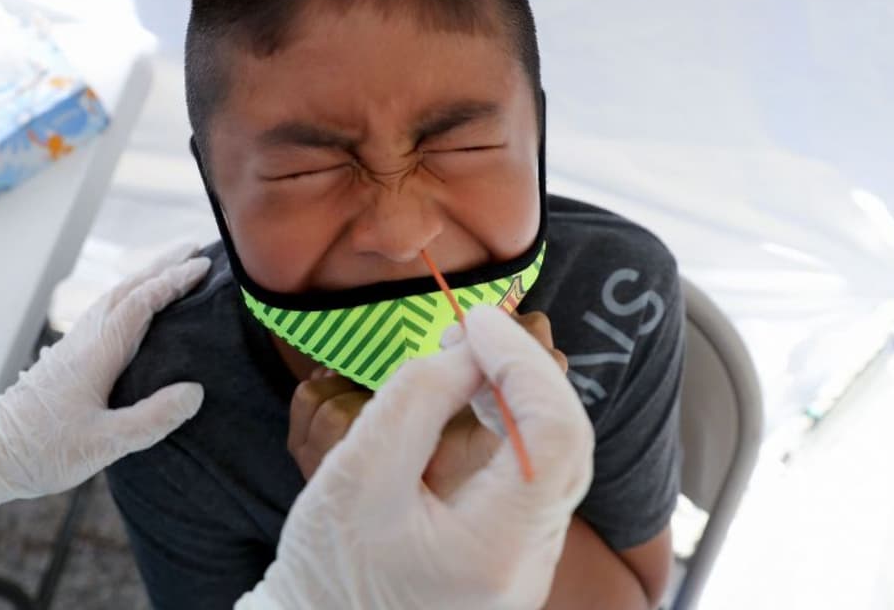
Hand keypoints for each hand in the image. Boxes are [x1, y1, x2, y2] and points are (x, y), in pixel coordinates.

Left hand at [0, 244, 211, 523]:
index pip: (141, 303)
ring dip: (146, 279)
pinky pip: (105, 313)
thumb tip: (194, 391)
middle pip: (127, 290)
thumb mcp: (104, 444)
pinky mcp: (67, 357)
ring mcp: (72, 346)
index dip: (173, 282)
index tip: (204, 267)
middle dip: (162, 267)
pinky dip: (130, 298)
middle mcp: (84, 341)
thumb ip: (152, 418)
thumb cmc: (43, 452)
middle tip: (197, 252)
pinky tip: (138, 309)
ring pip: (114, 298)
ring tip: (174, 271)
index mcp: (96, 354)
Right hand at [238, 305, 594, 609]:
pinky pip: (532, 477)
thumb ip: (418, 400)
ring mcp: (528, 564)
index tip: (476, 321)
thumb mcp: (356, 474)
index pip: (556, 432)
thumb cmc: (327, 572)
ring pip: (554, 458)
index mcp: (500, 548)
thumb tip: (473, 351)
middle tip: (468, 333)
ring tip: (466, 359)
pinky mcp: (512, 556)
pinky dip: (510, 427)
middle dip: (523, 373)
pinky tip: (474, 401)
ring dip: (518, 396)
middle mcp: (532, 562)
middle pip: (566, 444)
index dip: (523, 362)